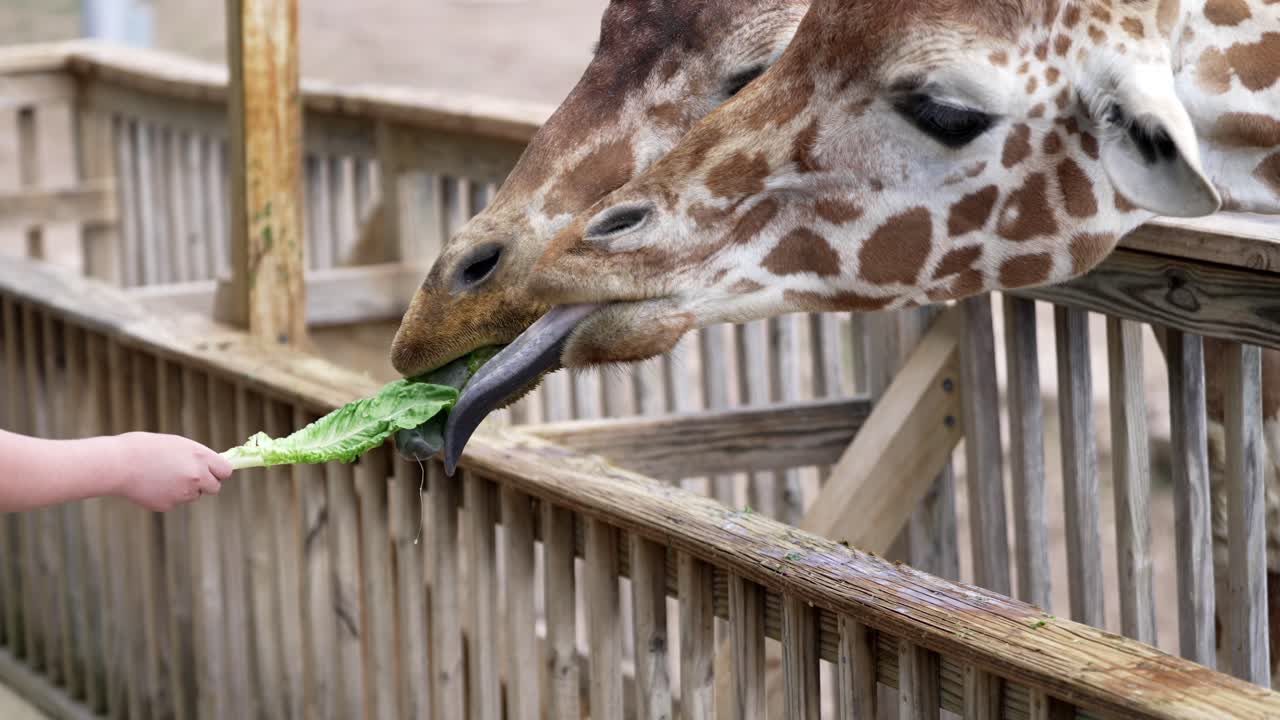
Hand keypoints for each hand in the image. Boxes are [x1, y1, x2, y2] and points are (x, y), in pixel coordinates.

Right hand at [114, 432, 231, 511]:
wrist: (118, 464)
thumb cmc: (144, 448)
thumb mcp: (176, 444)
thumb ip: (197, 456)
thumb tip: (211, 465)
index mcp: (200, 457)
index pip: (225, 471)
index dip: (219, 472)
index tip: (213, 471)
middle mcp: (196, 477)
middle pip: (214, 488)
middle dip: (206, 484)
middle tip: (190, 477)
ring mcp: (183, 493)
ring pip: (193, 496)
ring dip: (186, 489)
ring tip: (163, 476)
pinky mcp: (169, 505)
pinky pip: (175, 502)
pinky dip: (168, 496)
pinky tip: (152, 485)